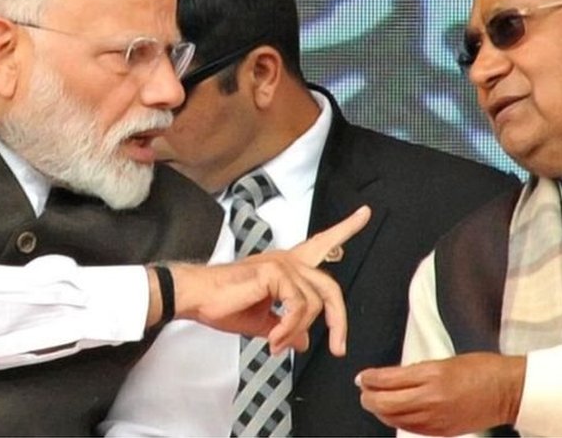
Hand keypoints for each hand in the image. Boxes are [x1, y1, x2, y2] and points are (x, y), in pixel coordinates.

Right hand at [168, 205, 369, 354]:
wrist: (195, 298)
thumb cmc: (222, 305)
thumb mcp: (262, 321)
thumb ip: (286, 327)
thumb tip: (305, 341)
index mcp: (287, 267)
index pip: (323, 244)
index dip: (345, 229)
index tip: (365, 213)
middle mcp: (289, 260)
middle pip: (330, 287)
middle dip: (339, 320)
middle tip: (339, 347)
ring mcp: (282, 264)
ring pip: (314, 303)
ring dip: (298, 330)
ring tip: (277, 344)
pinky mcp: (274, 272)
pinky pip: (297, 307)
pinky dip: (289, 328)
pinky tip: (273, 339)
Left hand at [355, 352, 525, 435]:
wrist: (508, 391)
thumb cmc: (483, 369)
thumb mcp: (446, 361)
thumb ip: (418, 370)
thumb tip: (393, 377)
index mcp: (433, 375)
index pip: (389, 379)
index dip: (370, 379)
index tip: (363, 376)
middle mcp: (432, 398)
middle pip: (385, 403)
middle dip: (368, 397)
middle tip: (364, 390)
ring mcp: (437, 418)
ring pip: (395, 419)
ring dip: (380, 410)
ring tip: (375, 401)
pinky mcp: (443, 431)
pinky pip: (411, 428)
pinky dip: (397, 420)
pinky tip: (394, 413)